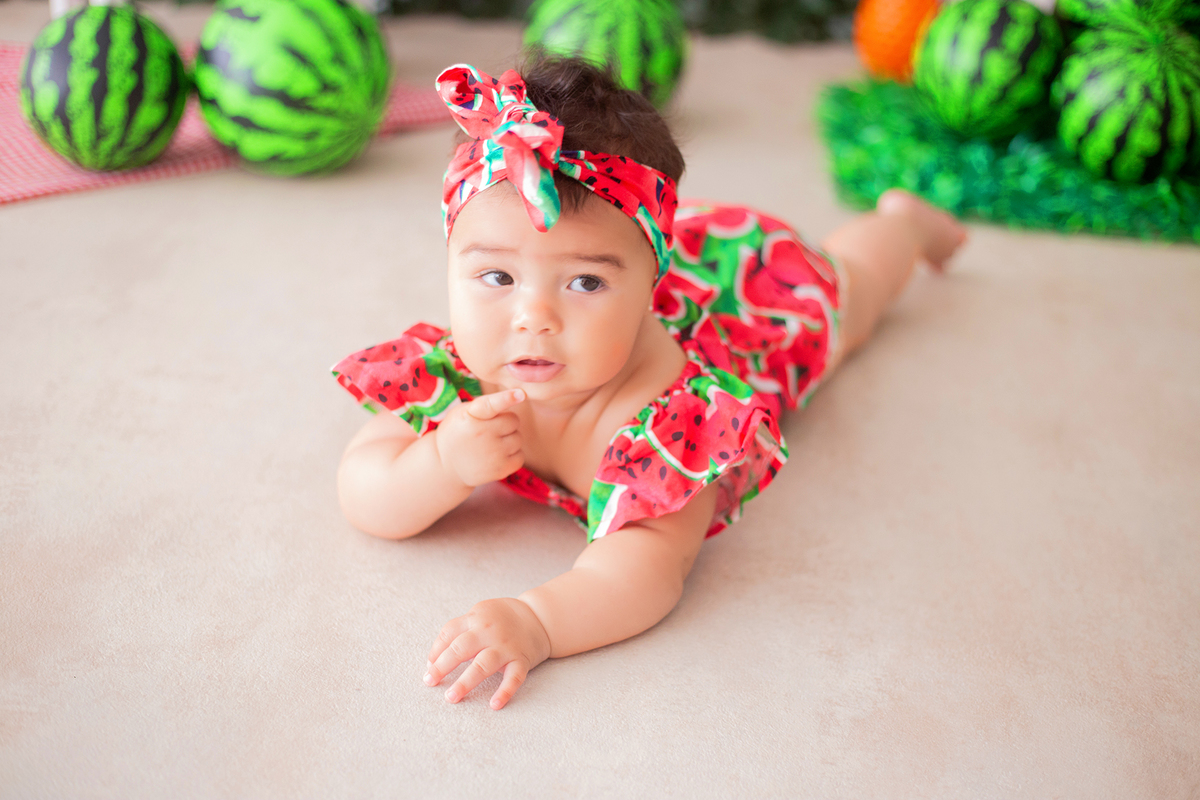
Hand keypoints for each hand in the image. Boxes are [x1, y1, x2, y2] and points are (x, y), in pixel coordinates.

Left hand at [424, 597, 551, 709]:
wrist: (539, 617)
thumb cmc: (502, 619)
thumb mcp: (480, 614)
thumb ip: (460, 631)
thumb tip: (434, 660)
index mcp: (476, 618)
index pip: (449, 633)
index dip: (436, 651)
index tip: (429, 668)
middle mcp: (489, 631)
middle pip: (461, 648)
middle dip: (443, 666)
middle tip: (430, 682)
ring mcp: (506, 646)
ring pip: (483, 665)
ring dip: (465, 682)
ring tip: (451, 697)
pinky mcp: (522, 660)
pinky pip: (513, 678)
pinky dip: (505, 691)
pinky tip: (494, 704)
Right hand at [434, 388, 525, 487]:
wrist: (445, 466)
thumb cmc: (458, 432)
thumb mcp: (460, 412)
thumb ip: (484, 404)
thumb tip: (516, 396)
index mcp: (470, 416)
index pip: (490, 405)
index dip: (506, 398)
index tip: (520, 393)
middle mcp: (482, 434)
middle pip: (514, 420)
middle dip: (505, 423)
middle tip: (490, 429)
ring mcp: (493, 454)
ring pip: (518, 438)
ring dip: (509, 439)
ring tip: (491, 444)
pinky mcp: (500, 470)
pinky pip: (520, 456)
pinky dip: (512, 455)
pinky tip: (496, 456)